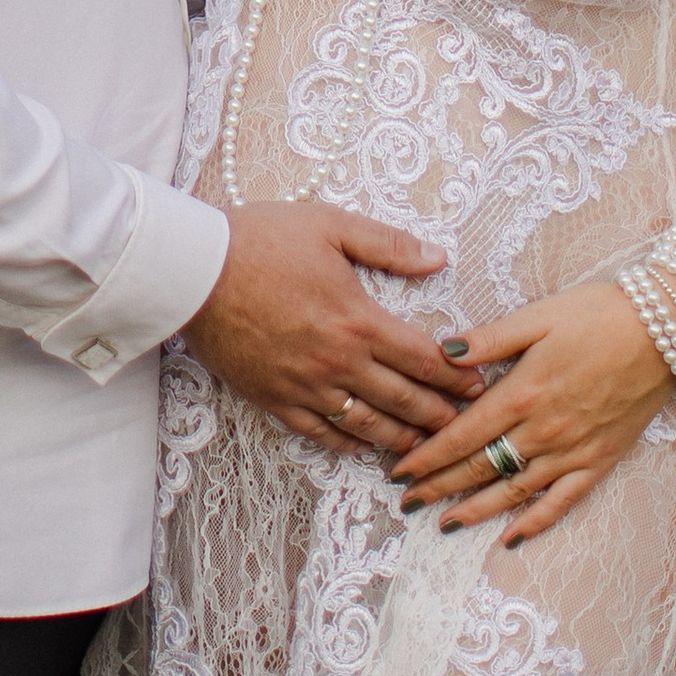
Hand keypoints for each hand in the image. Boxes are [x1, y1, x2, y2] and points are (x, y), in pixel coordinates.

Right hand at [185, 203, 485, 453]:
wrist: (195, 271)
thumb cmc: (260, 240)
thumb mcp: (329, 225)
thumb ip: (388, 244)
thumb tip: (437, 258)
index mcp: (358, 319)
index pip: (424, 358)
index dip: (457, 377)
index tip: (480, 386)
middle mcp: (339, 361)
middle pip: (405, 400)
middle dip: (441, 416)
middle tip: (468, 427)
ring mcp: (307, 387)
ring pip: (369, 425)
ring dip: (404, 438)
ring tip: (429, 448)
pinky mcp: (276, 400)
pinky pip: (323, 434)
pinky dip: (350, 445)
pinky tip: (366, 449)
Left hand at [390, 280, 673, 542]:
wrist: (664, 332)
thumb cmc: (598, 315)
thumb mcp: (537, 316)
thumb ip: (489, 339)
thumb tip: (442, 353)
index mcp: (522, 392)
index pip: (462, 434)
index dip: (428, 455)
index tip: (400, 471)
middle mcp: (543, 430)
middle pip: (480, 467)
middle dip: (440, 486)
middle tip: (408, 501)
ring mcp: (572, 451)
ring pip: (514, 491)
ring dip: (476, 510)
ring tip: (444, 523)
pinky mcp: (600, 461)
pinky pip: (562, 502)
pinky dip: (536, 523)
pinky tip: (512, 538)